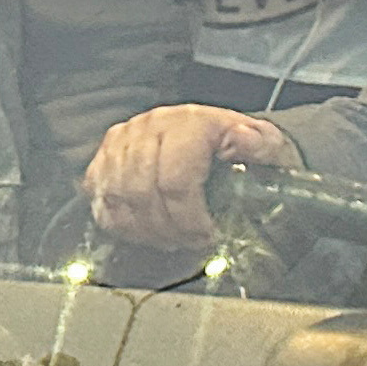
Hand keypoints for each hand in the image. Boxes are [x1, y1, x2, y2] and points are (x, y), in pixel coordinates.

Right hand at [85, 102, 298, 245]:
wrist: (221, 138)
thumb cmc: (245, 150)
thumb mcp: (270, 146)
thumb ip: (263, 144)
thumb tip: (244, 139)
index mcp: (189, 122)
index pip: (174, 178)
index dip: (188, 218)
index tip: (207, 236)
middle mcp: (149, 126)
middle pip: (141, 190)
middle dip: (166, 228)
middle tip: (189, 243)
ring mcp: (122, 139)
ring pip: (115, 193)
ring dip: (142, 227)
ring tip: (169, 239)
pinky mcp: (104, 154)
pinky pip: (96, 192)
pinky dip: (117, 218)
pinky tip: (143, 230)